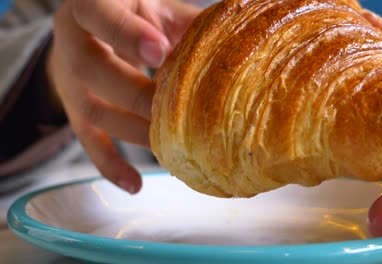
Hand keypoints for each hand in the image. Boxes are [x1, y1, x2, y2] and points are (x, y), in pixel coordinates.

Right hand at [47, 0, 200, 193]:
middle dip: (134, 94)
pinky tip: (135, 184)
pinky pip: (87, 141)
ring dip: (133, 131)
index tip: (159, 52)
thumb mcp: (158, 8)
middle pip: (91, 70)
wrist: (88, 33)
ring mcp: (69, 80)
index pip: (99, 14)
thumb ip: (185, 23)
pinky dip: (110, 165)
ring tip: (170, 147)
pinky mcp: (74, 111)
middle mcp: (72, 41)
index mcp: (92, 5)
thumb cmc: (134, 17)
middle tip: (171, 112)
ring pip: (93, 110)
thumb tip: (232, 45)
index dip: (127, 35)